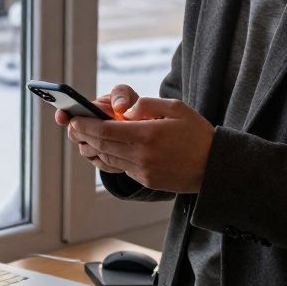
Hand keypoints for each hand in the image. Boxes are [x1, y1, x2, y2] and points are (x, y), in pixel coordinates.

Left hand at [64, 85, 215, 192]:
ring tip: (82, 137)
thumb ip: (147, 105)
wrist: (215, 167)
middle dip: (83, 135)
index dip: (84, 125)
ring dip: (91, 147)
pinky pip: (119, 168)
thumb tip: (124, 108)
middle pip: (101, 145)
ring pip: (107, 159)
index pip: (105, 131)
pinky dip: (107, 157)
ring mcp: (143, 171)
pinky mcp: (146, 180)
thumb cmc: (197, 133)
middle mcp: (142, 156)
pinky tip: (102, 149)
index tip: (73, 119)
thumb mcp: (176, 108)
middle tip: (71, 126)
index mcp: (148, 135)